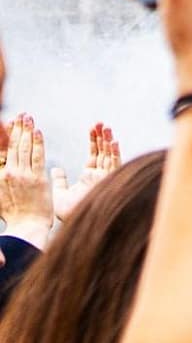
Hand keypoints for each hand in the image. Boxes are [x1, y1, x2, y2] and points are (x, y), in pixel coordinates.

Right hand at [0, 114, 53, 244]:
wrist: (26, 227)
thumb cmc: (15, 214)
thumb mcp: (1, 194)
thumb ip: (2, 178)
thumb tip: (4, 167)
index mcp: (0, 175)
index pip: (2, 149)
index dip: (6, 135)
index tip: (8, 122)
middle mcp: (9, 172)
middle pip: (12, 145)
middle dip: (16, 128)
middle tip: (21, 115)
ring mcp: (23, 175)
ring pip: (24, 148)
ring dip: (26, 131)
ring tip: (29, 118)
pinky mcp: (37, 179)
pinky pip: (37, 157)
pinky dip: (37, 143)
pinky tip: (38, 132)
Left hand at [50, 123, 119, 219]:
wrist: (76, 222)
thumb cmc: (69, 212)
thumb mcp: (59, 193)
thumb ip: (59, 180)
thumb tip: (56, 169)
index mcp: (90, 178)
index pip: (95, 156)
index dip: (94, 142)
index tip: (92, 129)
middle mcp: (101, 177)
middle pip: (104, 153)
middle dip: (102, 138)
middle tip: (101, 123)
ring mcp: (106, 179)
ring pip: (110, 157)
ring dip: (109, 142)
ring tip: (106, 127)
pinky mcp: (109, 182)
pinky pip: (114, 165)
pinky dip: (114, 153)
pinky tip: (113, 141)